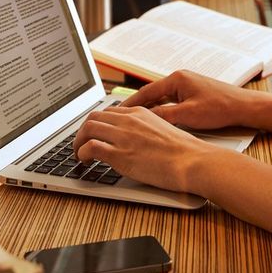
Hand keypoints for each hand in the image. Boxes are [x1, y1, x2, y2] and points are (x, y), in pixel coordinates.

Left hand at [73, 106, 220, 193]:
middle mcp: (128, 120)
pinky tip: (84, 161)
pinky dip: (82, 153)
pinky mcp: (119, 154)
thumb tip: (139, 141)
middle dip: (83, 130)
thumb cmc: (186, 152)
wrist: (194, 161)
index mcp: (140, 112)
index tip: (94, 132)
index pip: (109, 111)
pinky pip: (90, 147)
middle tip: (81, 143)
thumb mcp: (165, 130)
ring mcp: (123, 136)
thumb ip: (147, 130)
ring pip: (88, 129)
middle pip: (94, 117)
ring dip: (78, 142)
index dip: (98, 122)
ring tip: (78, 153)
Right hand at [122, 70, 265, 129]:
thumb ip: (164, 115)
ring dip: (151, 109)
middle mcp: (181, 79)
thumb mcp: (188, 115)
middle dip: (137, 106)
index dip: (130, 103)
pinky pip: (172, 102)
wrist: (245, 107)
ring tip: (136, 121)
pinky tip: (159, 121)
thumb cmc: (221, 108)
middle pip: (152, 94)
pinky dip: (163, 110)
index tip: (117, 112)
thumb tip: (144, 119)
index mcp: (177, 79)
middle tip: (122, 118)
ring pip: (162, 99)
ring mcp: (188, 86)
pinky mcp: (194, 94)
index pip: (146, 91)